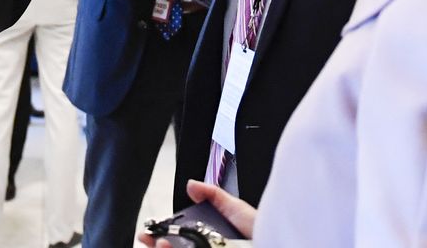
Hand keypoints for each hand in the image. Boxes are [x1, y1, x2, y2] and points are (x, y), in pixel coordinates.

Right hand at [135, 181, 257, 245]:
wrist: (275, 238)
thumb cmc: (262, 229)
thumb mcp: (236, 208)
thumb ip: (213, 195)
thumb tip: (191, 184)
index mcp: (210, 240)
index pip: (180, 240)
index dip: (163, 237)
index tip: (151, 233)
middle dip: (160, 246)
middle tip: (150, 239)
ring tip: (161, 245)